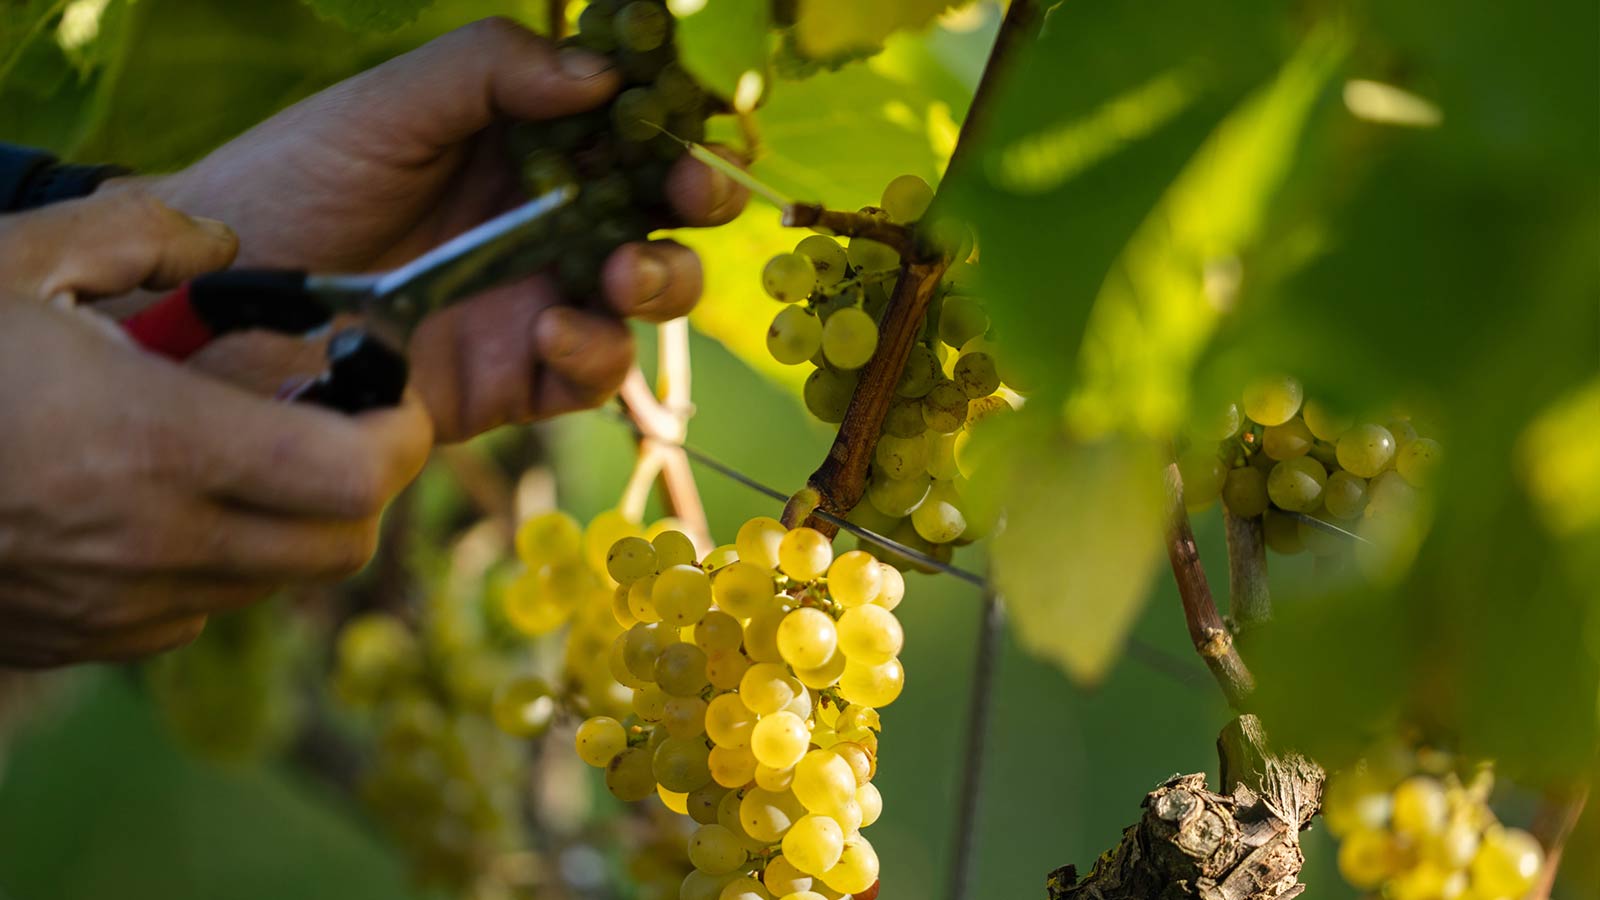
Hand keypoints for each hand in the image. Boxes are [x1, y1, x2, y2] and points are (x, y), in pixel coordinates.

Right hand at [0, 191, 431, 666]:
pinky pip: (196, 613)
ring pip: (274, 585)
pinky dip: (218, 564)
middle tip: (337, 422)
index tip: (389, 394)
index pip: (354, 479)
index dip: (401, 437)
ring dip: (293, 524)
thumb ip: (143, 233)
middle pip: (338, 547)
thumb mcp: (18, 259)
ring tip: (250, 453)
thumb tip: (223, 249)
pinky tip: (169, 504)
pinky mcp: (79, 640)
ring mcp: (117, 605)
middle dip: (363, 484)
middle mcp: (153, 542)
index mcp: (156, 444)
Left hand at [125, 17, 749, 440]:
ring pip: (647, 299)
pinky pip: (590, 375)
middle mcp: (550, 223)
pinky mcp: (517, 381)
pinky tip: (549, 333)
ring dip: (659, 282)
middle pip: (664, 216)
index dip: (678, 130)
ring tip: (618, 276)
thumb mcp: (388, 106)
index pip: (632, 133)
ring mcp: (538, 302)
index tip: (692, 129)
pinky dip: (592, 355)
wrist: (221, 298)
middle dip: (693, 208)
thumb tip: (605, 76)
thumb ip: (491, 71)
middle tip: (686, 200)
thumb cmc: (297, 180)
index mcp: (529, 145)